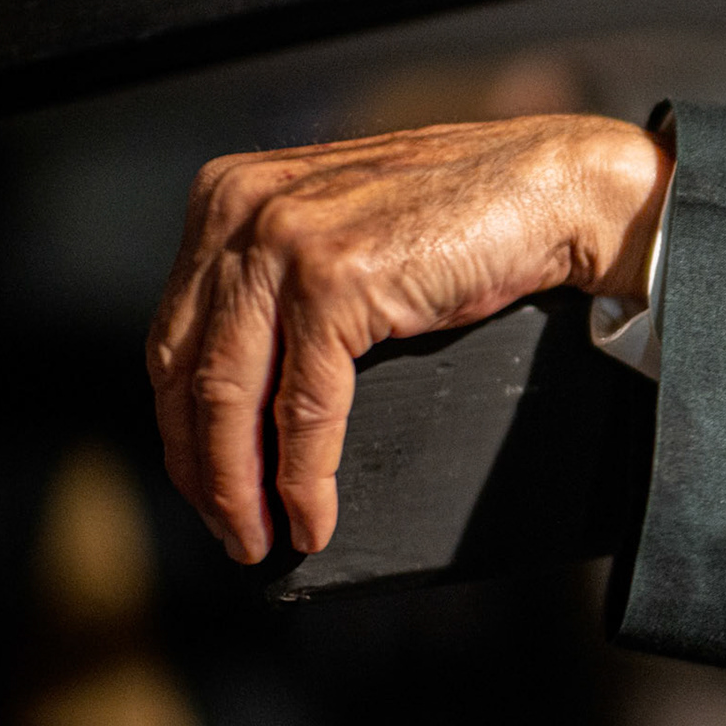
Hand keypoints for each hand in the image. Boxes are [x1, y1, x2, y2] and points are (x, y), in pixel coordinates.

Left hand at [146, 114, 670, 563]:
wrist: (550, 187)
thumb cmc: (466, 214)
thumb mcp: (344, 234)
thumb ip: (279, 286)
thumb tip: (242, 398)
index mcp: (229, 195)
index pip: (174, 334)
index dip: (181, 426)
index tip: (202, 484)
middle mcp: (240, 210)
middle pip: (185, 370)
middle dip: (201, 468)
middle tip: (228, 528)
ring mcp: (284, 242)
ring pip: (229, 397)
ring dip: (238, 486)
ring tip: (259, 537)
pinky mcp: (333, 281)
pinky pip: (303, 409)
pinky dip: (304, 477)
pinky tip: (313, 516)